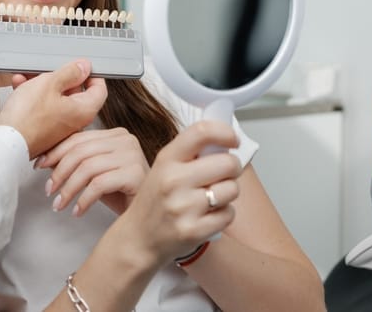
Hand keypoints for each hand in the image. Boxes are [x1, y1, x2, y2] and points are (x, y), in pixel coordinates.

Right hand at [0, 60, 106, 158]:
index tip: (81, 65)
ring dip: (42, 83)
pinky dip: (33, 95)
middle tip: (49, 68)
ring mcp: (58, 126)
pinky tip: (21, 86)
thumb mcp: (49, 83)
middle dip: (59, 76)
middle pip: (75, 92)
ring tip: (28, 76)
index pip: (100, 89)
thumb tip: (83, 67)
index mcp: (83, 110)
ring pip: (55, 97)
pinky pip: (42, 107)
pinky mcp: (42, 129)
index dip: (91, 74)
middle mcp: (74, 121)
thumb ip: (69, 72)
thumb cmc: (27, 118)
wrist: (5, 142)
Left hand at [37, 128, 148, 215]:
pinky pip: (99, 184)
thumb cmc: (120, 193)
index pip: (79, 138)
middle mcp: (126, 140)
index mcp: (116, 134)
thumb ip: (77, 161)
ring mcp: (133, 155)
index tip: (39, 165)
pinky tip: (77, 211)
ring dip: (68, 189)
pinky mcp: (136, 174)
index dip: (55, 151)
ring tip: (59, 205)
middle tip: (48, 190)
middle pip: (81, 151)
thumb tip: (45, 158)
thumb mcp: (94, 173)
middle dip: (59, 172)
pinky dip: (83, 199)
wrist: (147, 215)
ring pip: (88, 168)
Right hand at [114, 120, 242, 265]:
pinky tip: (208, 215)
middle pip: (227, 163)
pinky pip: (229, 214)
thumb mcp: (163, 168)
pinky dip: (224, 215)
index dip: (225, 132)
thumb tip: (225, 143)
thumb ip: (190, 154)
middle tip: (223, 175)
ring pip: (232, 189)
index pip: (201, 132)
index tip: (233, 139)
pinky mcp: (193, 231)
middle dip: (232, 168)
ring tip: (211, 198)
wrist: (138, 239)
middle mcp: (173, 181)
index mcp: (166, 160)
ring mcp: (183, 207)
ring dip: (228, 193)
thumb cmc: (155, 202)